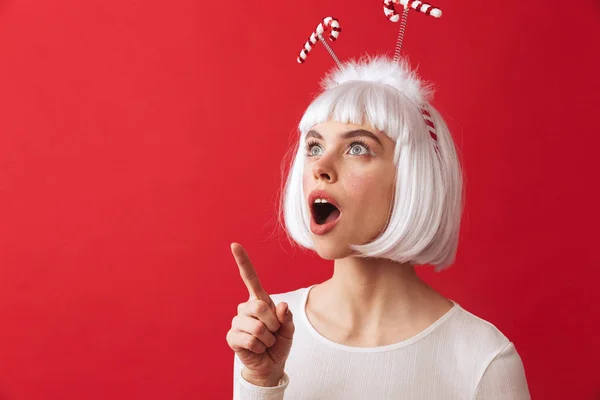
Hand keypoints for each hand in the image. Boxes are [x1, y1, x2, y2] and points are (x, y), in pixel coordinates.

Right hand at [226, 243, 294, 386]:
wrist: (271, 364)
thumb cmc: (279, 342)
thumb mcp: (289, 329)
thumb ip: (287, 318)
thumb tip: (281, 307)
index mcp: (259, 300)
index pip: (250, 278)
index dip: (243, 261)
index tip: (234, 245)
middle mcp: (245, 308)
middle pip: (260, 306)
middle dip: (273, 324)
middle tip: (273, 333)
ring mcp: (237, 322)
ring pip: (256, 327)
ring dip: (267, 338)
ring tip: (265, 342)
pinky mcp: (231, 337)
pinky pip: (250, 340)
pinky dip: (259, 347)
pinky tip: (256, 349)